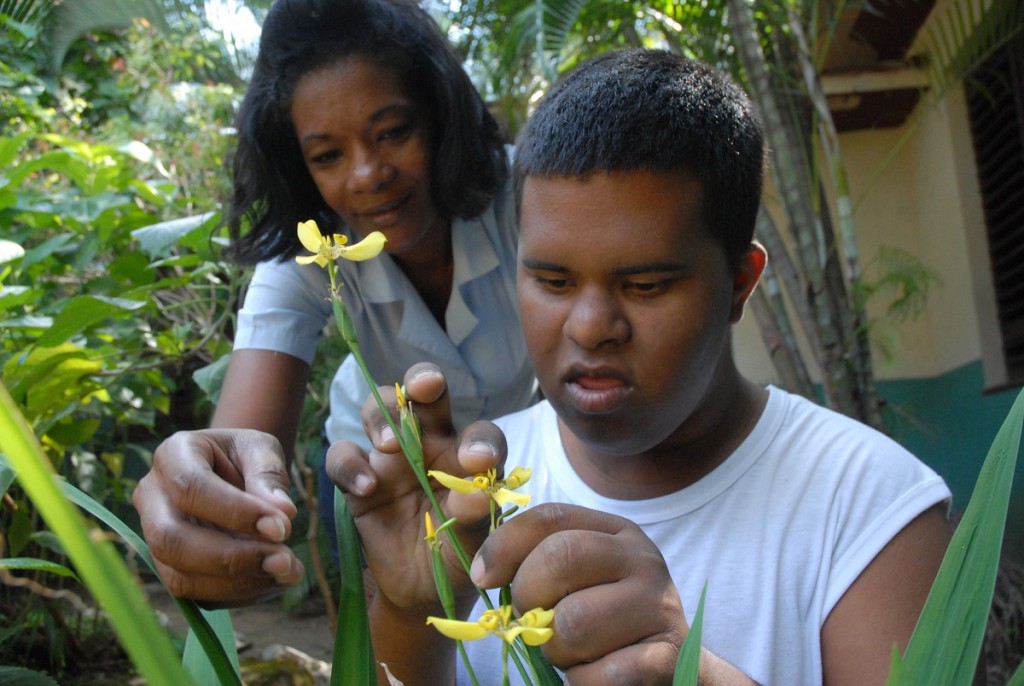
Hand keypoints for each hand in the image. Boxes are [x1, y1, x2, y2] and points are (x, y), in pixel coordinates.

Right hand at [133, 429, 302, 605]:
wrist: (231, 472)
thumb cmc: (244, 456)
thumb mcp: (260, 449)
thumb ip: (269, 474)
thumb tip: (283, 512)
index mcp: (172, 457)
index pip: (191, 488)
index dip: (236, 512)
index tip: (282, 526)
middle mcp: (152, 499)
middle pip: (171, 540)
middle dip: (231, 558)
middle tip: (285, 560)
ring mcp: (155, 538)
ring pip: (180, 578)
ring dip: (239, 583)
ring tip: (289, 571)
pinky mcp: (172, 569)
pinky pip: (199, 595)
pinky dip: (241, 593)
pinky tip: (277, 580)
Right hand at [326, 363, 502, 612]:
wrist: (421, 589)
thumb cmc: (457, 554)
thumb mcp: (473, 542)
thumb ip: (475, 517)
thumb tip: (477, 495)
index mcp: (468, 456)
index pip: (480, 434)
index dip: (481, 441)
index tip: (479, 461)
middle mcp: (431, 444)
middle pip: (426, 396)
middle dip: (425, 380)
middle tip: (427, 385)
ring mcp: (391, 457)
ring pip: (381, 409)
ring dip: (383, 416)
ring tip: (389, 444)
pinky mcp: (358, 478)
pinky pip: (344, 455)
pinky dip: (350, 465)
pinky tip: (366, 488)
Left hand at [471, 503, 687, 684]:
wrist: (670, 668)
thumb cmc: (604, 620)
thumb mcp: (576, 578)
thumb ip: (536, 560)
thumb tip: (483, 570)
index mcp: (616, 531)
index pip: (550, 518)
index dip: (504, 544)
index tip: (482, 578)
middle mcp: (643, 558)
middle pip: (559, 558)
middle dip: (528, 598)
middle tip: (533, 625)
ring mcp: (660, 605)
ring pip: (574, 622)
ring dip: (557, 650)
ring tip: (570, 653)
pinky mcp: (668, 655)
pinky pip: (602, 672)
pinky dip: (583, 682)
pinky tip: (592, 676)